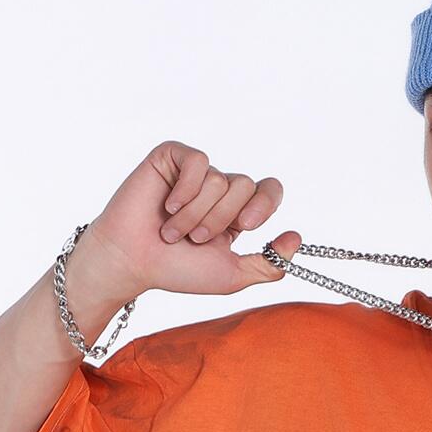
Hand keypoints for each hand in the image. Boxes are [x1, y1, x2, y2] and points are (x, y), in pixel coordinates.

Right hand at [69, 140, 303, 311]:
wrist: (134, 262)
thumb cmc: (177, 270)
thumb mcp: (232, 275)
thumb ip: (269, 263)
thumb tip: (297, 239)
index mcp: (235, 212)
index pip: (268, 190)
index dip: (264, 203)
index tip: (248, 225)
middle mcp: (217, 189)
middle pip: (245, 186)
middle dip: (221, 220)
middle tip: (194, 239)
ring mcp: (195, 171)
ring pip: (220, 180)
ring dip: (196, 215)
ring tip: (172, 230)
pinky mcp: (172, 156)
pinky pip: (199, 163)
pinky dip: (186, 191)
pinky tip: (167, 206)